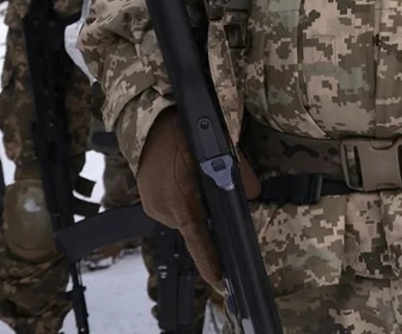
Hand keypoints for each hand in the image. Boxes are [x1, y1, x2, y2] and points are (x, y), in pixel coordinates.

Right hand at [136, 109, 259, 288]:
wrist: (149, 118)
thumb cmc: (185, 130)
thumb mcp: (218, 148)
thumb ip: (239, 173)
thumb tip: (254, 195)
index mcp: (180, 200)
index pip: (199, 241)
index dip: (210, 264)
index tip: (221, 284)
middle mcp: (162, 208)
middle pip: (195, 228)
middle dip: (209, 220)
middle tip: (217, 200)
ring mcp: (152, 206)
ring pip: (184, 219)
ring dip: (196, 210)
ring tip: (198, 181)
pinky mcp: (147, 200)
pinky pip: (172, 210)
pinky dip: (184, 204)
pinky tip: (187, 182)